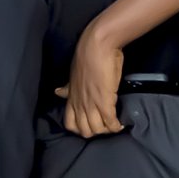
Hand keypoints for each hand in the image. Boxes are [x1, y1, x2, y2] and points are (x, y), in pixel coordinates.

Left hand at [62, 10, 132, 138]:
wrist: (97, 46)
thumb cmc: (87, 58)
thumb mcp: (74, 76)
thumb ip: (68, 88)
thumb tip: (57, 92)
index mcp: (71, 98)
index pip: (70, 124)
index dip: (80, 129)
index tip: (91, 124)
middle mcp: (79, 104)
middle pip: (85, 131)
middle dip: (96, 132)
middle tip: (105, 125)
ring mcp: (91, 104)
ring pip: (97, 130)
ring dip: (107, 130)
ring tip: (113, 124)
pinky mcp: (105, 102)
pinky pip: (110, 123)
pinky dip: (116, 126)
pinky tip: (121, 123)